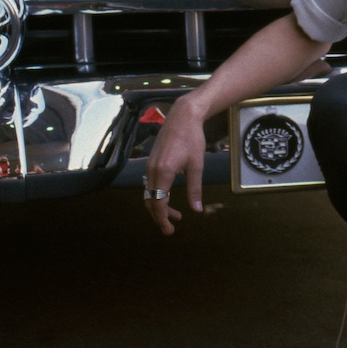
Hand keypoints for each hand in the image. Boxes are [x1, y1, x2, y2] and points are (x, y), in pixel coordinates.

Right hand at [144, 93, 207, 234]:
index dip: (162, 219)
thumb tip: (197, 210)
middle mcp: (152, 170)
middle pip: (150, 201)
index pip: (158, 203)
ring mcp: (149, 165)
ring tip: (176, 214)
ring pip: (149, 193)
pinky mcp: (151, 161)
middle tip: (171, 228)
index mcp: (163, 172)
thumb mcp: (197, 166)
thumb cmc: (192, 139)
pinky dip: (157, 195)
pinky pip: (150, 184)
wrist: (183, 117)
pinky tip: (169, 197)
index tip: (169, 231)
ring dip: (160, 206)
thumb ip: (195, 189)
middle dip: (159, 217)